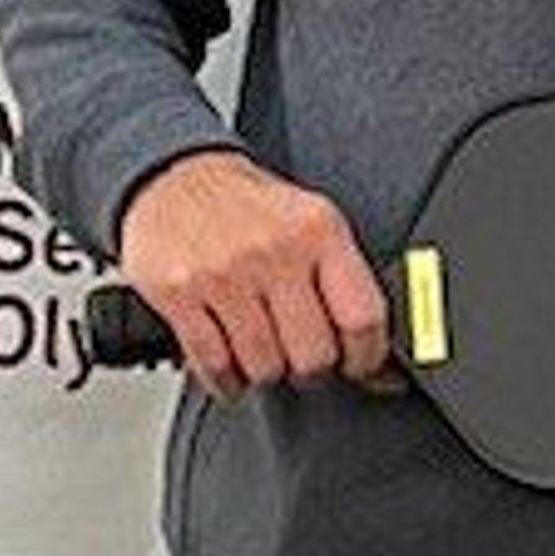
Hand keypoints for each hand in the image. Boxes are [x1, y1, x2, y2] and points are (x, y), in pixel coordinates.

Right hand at [116, 149, 387, 402]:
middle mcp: (274, 251)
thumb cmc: (250, 207)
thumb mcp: (311, 221)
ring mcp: (224, 274)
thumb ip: (345, 279)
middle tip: (305, 357)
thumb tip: (378, 351)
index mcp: (319, 230)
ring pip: (264, 367)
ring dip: (267, 372)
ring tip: (264, 350)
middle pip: (313, 354)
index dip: (367, 356)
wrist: (176, 177)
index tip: (362, 365)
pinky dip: (227, 378)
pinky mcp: (180, 295)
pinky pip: (215, 365)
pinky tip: (231, 363)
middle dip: (313, 368)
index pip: (362, 317)